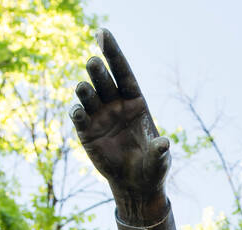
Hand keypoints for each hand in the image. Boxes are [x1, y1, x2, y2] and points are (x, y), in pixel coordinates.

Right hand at [70, 29, 169, 223]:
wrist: (135, 185)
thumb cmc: (151, 168)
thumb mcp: (159, 160)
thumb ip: (159, 151)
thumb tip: (164, 143)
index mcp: (135, 102)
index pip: (123, 72)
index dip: (113, 52)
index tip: (102, 32)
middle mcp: (115, 104)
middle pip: (105, 81)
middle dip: (98, 71)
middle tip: (93, 63)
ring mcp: (99, 116)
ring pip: (89, 95)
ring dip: (85, 90)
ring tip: (84, 88)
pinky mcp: (86, 131)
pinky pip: (79, 117)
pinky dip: (77, 112)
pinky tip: (78, 111)